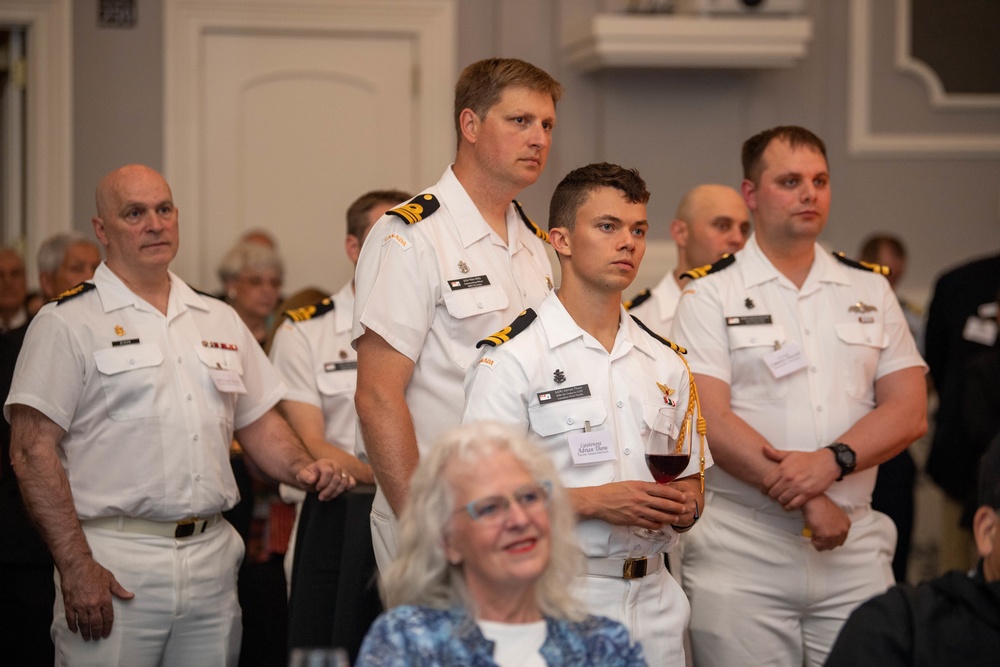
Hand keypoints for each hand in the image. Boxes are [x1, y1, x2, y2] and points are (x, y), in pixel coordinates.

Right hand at [59, 554, 132, 639]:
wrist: (76, 566)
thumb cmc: (94, 571)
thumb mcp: (110, 579)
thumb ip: (119, 590)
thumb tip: (130, 596)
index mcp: (104, 598)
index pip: (108, 617)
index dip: (107, 627)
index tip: (106, 633)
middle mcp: (92, 604)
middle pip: (96, 623)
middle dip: (96, 632)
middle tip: (96, 638)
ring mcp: (80, 605)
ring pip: (83, 623)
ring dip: (85, 632)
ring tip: (87, 637)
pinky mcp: (69, 604)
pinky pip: (70, 618)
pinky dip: (72, 625)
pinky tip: (75, 630)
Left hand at [296, 459, 354, 499]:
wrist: (313, 479)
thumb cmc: (308, 477)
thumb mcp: (301, 476)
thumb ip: (304, 476)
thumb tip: (313, 479)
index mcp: (324, 463)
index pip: (328, 472)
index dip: (323, 482)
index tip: (317, 488)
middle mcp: (335, 465)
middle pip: (337, 478)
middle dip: (328, 491)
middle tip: (321, 497)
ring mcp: (342, 471)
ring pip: (344, 482)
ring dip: (335, 492)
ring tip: (327, 497)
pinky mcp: (347, 477)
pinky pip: (352, 483)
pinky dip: (346, 489)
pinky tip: (336, 493)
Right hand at [572, 481, 691, 530]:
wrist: (598, 501)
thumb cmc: (611, 491)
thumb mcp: (629, 484)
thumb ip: (643, 487)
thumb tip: (656, 489)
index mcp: (640, 486)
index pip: (663, 490)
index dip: (675, 494)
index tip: (682, 496)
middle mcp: (640, 498)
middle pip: (664, 503)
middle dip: (677, 506)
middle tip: (684, 508)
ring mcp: (637, 510)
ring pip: (659, 515)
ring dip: (670, 517)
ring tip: (676, 518)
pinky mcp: (632, 520)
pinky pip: (649, 523)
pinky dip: (657, 525)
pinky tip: (661, 524)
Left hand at [761, 445, 838, 509]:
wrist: (827, 463)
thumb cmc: (809, 459)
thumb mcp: (791, 454)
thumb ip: (776, 454)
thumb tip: (764, 449)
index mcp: (783, 469)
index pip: (766, 482)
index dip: (764, 488)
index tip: (765, 489)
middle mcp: (789, 479)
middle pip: (773, 493)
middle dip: (772, 495)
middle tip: (774, 495)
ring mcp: (798, 487)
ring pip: (782, 500)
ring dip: (780, 501)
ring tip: (781, 499)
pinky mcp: (807, 494)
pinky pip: (794, 504)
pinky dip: (789, 506)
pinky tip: (788, 504)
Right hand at [801, 494, 849, 550]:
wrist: (814, 501)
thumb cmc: (820, 506)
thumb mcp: (834, 516)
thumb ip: (835, 526)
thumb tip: (828, 533)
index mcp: (846, 524)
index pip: (840, 540)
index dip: (830, 539)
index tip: (824, 536)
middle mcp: (843, 530)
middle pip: (833, 545)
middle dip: (824, 542)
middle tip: (818, 535)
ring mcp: (835, 534)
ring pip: (826, 547)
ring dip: (819, 542)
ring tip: (815, 532)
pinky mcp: (827, 536)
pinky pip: (819, 546)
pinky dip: (814, 541)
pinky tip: (813, 532)